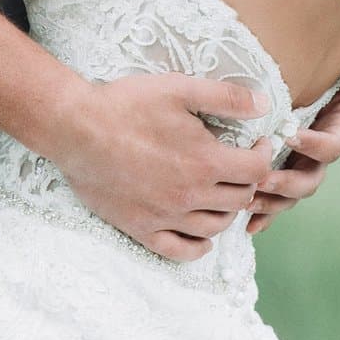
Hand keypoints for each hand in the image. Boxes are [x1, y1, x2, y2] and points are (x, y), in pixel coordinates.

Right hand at [46, 71, 283, 261]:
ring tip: (222, 193)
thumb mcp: (179, 88)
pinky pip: (180, 251)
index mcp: (204, 162)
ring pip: (215, 227)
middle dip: (248, 181)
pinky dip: (198, 247)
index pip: (256, 171)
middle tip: (240, 166)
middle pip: (240, 200)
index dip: (264, 155)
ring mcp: (166, 217)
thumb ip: (226, 98)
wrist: (74, 129)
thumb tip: (265, 106)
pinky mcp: (141, 229)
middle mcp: (190, 196)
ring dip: (227, 211)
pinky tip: (202, 235)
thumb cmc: (126, 105)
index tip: (257, 144)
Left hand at [246, 47, 339, 234]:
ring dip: (271, 202)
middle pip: (309, 181)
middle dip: (287, 184)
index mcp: (339, 133)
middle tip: (262, 179)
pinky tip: (249, 226)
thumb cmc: (339, 76)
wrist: (314, 86)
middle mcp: (319, 157)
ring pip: (289, 196)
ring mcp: (300, 169)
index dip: (314, 145)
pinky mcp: (282, 176)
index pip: (331, 146)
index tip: (291, 135)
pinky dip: (264, 217)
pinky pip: (275, 203)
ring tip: (247, 199)